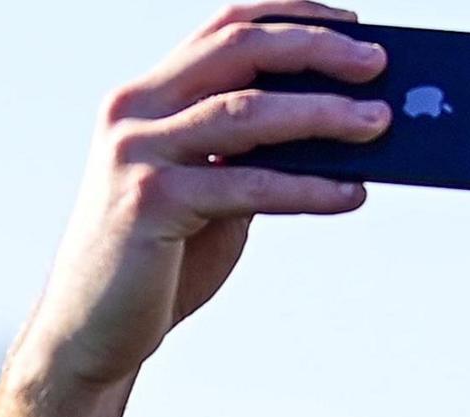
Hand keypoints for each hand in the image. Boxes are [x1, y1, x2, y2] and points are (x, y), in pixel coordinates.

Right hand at [17, 6, 388, 391]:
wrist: (90, 333)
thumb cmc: (159, 264)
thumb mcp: (208, 194)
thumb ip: (250, 158)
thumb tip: (340, 136)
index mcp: (147, 97)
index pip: (224, 28)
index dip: (290, 16)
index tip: (353, 23)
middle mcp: (135, 111)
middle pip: (238, 52)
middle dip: (315, 49)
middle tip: (378, 63)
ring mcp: (138, 154)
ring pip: (246, 112)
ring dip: (322, 113)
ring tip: (379, 122)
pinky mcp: (149, 204)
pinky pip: (247, 186)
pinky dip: (307, 188)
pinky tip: (350, 193)